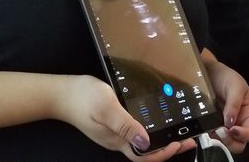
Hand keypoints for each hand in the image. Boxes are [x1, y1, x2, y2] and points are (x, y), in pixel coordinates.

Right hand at [53, 75, 195, 160]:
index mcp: (117, 140)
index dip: (163, 153)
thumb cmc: (83, 98)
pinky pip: (135, 131)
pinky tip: (157, 119)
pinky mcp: (112, 123)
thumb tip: (145, 142)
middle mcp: (117, 140)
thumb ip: (125, 125)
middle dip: (168, 147)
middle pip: (146, 151)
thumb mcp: (107, 108)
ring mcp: (114, 132)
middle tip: (187, 138)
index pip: (144, 156)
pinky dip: (150, 128)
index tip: (180, 143)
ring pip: (142, 142)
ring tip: (177, 130)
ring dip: (161, 138)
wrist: (61, 92)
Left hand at [204, 59, 248, 152]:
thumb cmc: (227, 77)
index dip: (244, 135)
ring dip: (219, 140)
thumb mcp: (235, 86)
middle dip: (231, 141)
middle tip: (221, 131)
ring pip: (225, 143)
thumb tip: (230, 123)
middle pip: (240, 143)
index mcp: (248, 114)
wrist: (209, 72)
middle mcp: (238, 123)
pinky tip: (206, 127)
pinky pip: (212, 137)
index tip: (232, 129)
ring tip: (213, 128)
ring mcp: (224, 125)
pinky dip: (209, 135)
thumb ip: (234, 103)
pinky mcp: (211, 125)